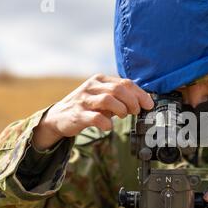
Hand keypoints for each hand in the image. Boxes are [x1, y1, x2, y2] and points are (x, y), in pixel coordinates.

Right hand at [32, 74, 153, 149]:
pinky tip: (108, 127)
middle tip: (135, 112)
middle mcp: (91, 87)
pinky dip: (106, 123)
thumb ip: (121, 97)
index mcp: (100, 80)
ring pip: (108, 100)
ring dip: (121, 110)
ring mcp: (83, 100)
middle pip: (118, 89)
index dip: (140, 94)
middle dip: (132, 102)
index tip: (149, 105)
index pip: (125, 83)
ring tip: (123, 116)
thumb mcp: (103, 98)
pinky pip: (95, 118)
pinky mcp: (77, 115)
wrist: (58, 117)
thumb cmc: (87, 107)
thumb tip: (144, 102)